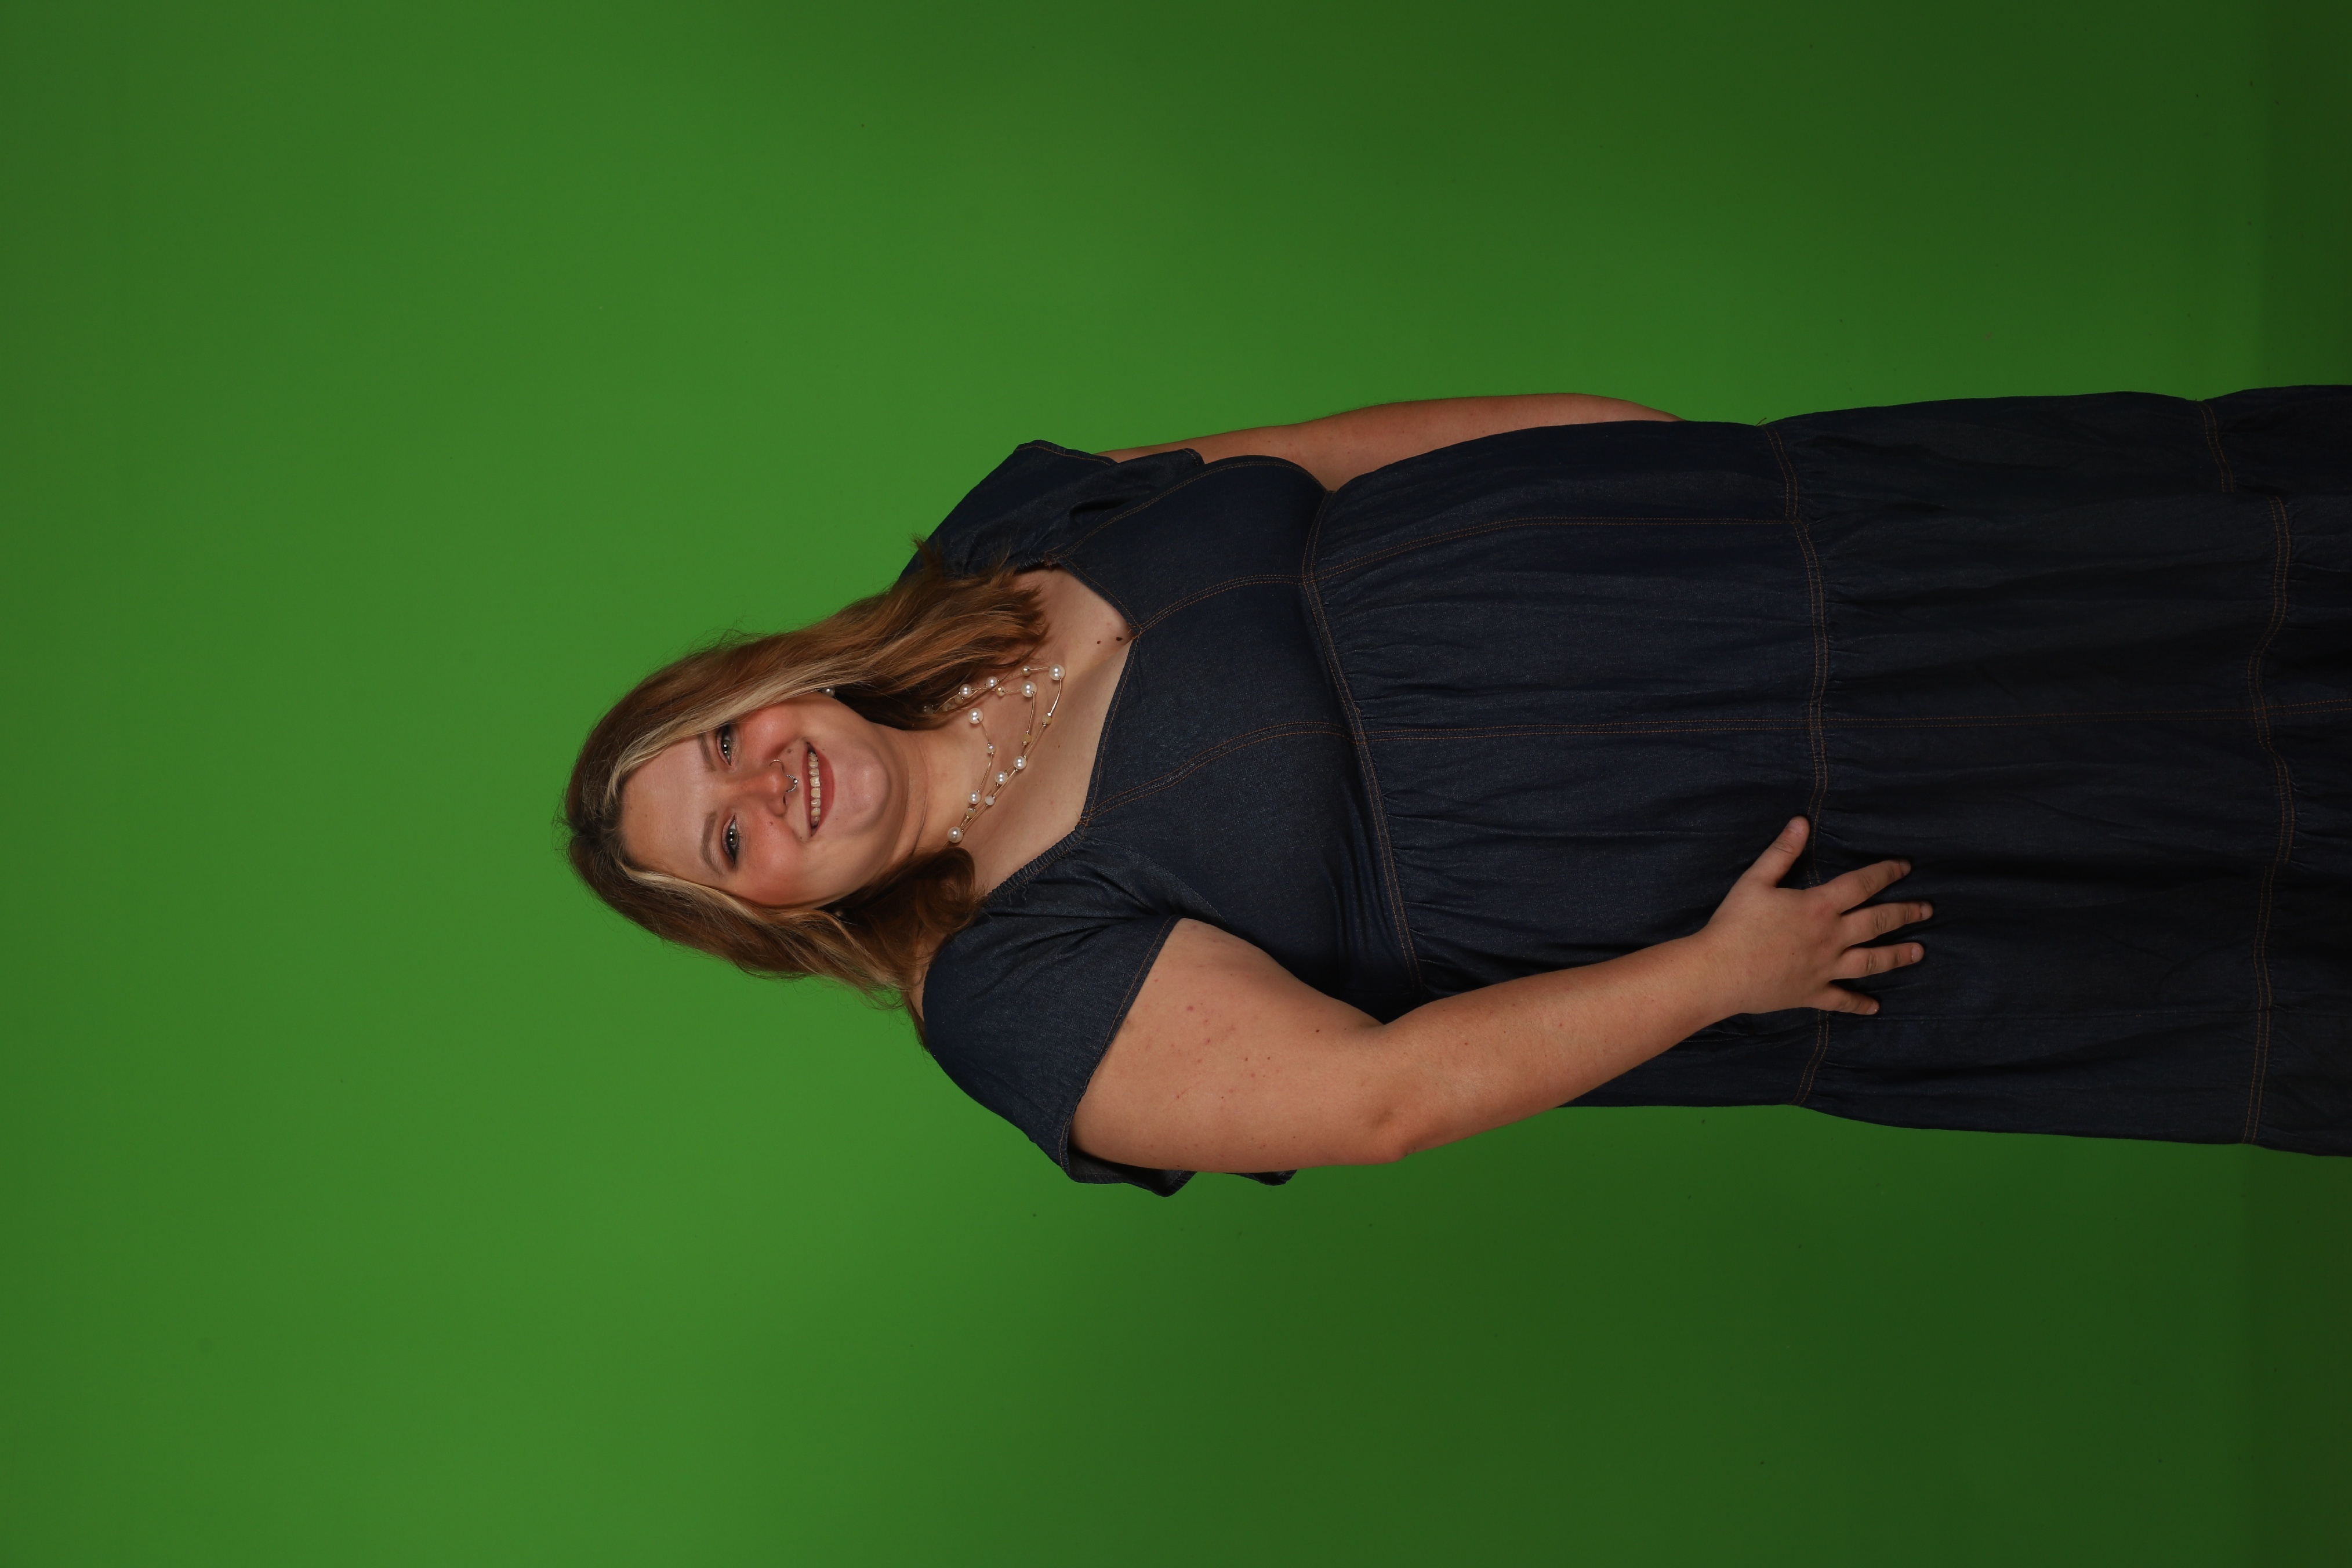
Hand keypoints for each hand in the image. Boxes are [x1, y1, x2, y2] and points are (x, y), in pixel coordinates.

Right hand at [1684, 818, 1927, 1016]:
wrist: (1718, 972)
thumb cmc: (1734, 924)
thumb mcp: (1754, 881)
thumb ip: (1782, 852)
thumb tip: (1801, 823)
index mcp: (1819, 907)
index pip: (1862, 885)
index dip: (1886, 873)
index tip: (1906, 867)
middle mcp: (1831, 938)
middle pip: (1877, 923)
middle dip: (1905, 914)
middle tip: (1927, 910)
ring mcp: (1825, 968)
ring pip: (1871, 962)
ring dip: (1898, 956)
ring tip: (1919, 953)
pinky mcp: (1812, 993)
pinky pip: (1842, 1000)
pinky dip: (1859, 1004)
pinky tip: (1875, 1007)